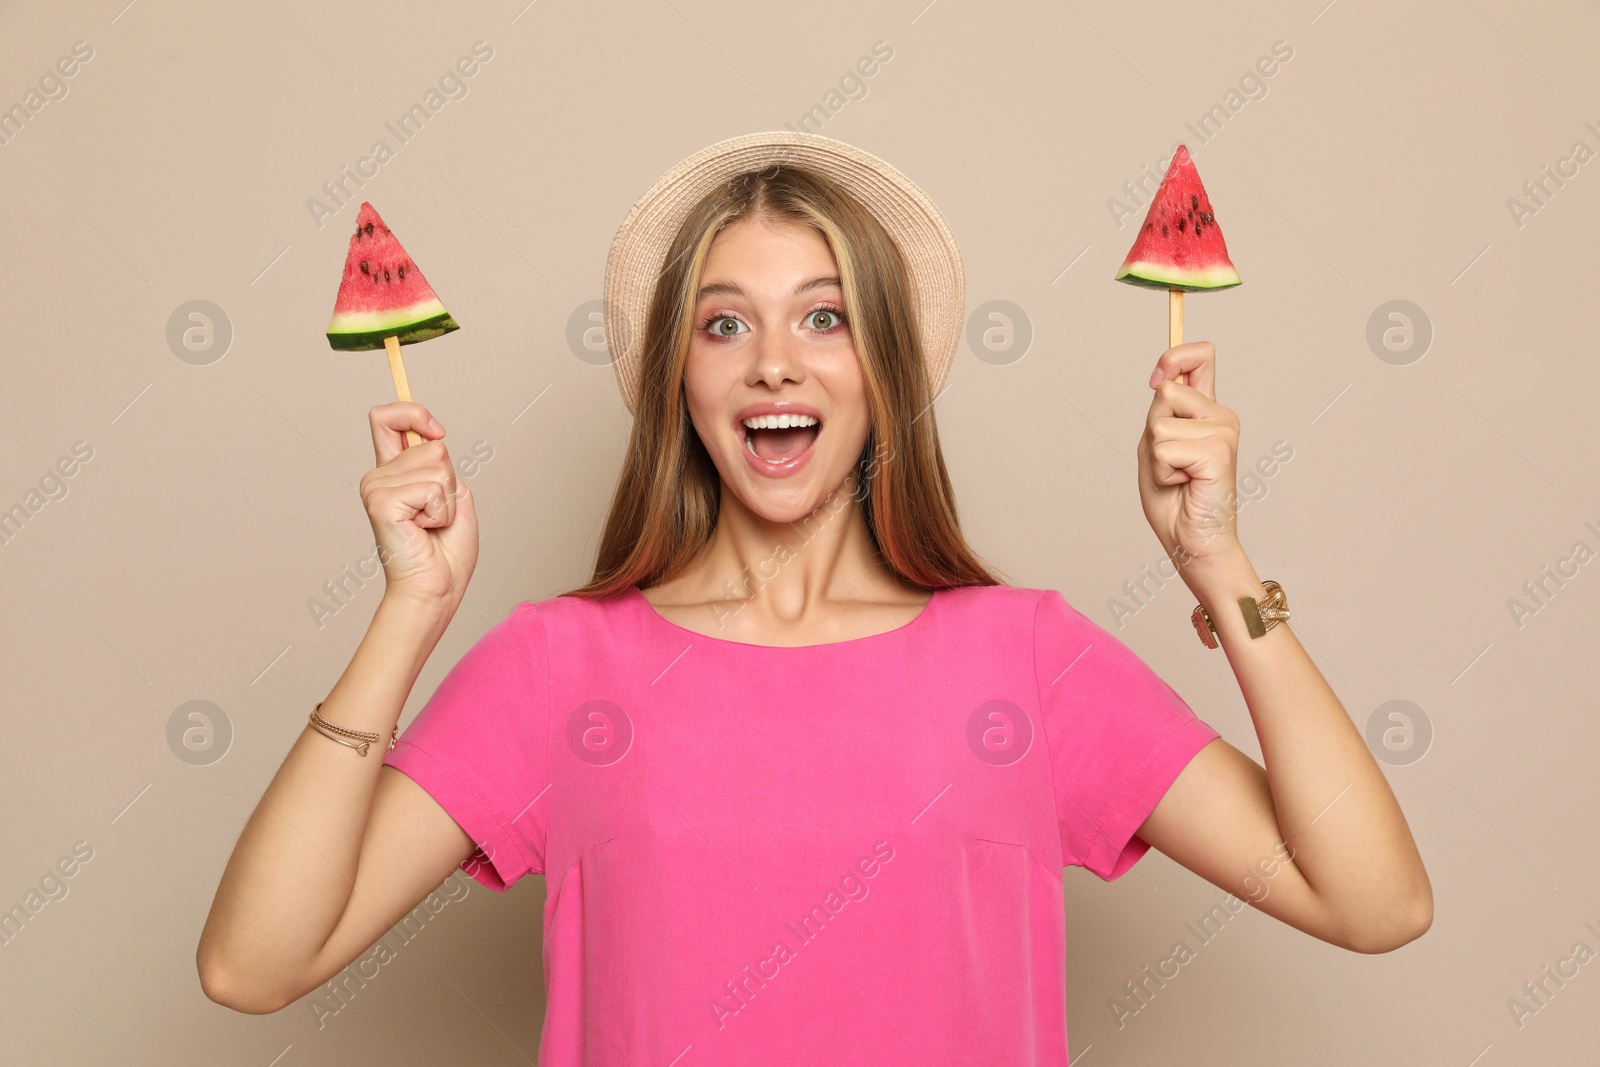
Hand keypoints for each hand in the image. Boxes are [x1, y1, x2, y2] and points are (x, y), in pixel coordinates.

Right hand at [359, 402, 478, 613]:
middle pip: (432, 445)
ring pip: (437, 466)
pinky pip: (432, 488)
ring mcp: (375, 488)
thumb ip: (439, 464)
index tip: (437, 430)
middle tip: (436, 514)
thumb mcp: (453, 495)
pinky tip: (424, 530)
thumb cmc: (446, 550)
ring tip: (430, 524)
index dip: (413, 412)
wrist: (437, 588)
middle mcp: (378, 476)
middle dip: (449, 481)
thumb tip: (432, 437)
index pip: (386, 418)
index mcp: (393, 472)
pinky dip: (441, 511)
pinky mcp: (381, 502)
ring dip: (447, 500)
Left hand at [1136, 341, 1243, 567]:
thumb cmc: (1173, 499)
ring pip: (1159, 423)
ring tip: (1178, 476)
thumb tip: (1165, 376)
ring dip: (1157, 456)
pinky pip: (1164, 447)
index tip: (1156, 376)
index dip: (1175, 355)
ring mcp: (1223, 431)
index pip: (1201, 356)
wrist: (1191, 540)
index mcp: (1207, 411)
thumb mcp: (1156, 444)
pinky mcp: (1218, 451)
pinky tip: (1184, 483)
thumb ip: (1162, 410)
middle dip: (1153, 428)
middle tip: (1171, 462)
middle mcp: (1220, 416)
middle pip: (1167, 389)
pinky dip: (1163, 471)